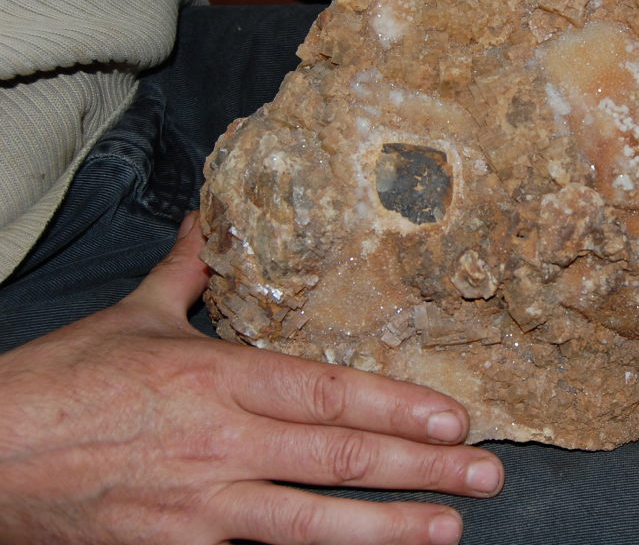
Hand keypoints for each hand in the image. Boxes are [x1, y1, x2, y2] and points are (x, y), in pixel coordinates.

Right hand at [0, 213, 501, 544]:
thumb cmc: (62, 384)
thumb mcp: (132, 315)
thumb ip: (188, 270)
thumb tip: (209, 216)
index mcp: (217, 377)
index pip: (328, 393)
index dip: (397, 406)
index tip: (455, 417)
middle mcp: (220, 442)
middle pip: (338, 458)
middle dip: (421, 469)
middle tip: (486, 475)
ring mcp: (200, 506)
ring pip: (309, 522)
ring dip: (387, 529)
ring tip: (447, 530)